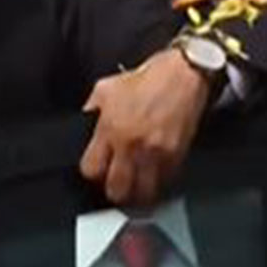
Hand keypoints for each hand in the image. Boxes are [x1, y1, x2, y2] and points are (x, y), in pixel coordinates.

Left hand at [79, 47, 213, 206]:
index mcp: (109, 128)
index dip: (92, 174)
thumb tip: (83, 126)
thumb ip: (91, 110)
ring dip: (138, 192)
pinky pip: (165, 181)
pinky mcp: (177, 155)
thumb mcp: (106, 88)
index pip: (91, 169)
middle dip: (114, 190)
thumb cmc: (148, 78)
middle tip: (116, 184)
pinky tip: (155, 174)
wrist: (184, 74)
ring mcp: (155, 152)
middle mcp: (131, 144)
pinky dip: (159, 182)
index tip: (97, 171)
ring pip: (143, 192)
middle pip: (117, 189)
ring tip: (136, 186)